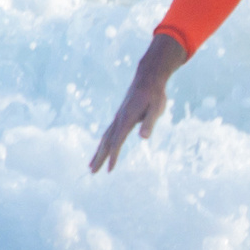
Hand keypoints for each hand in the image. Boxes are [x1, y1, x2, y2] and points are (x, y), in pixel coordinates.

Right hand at [90, 32, 187, 172]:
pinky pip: (109, 132)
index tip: (109, 170)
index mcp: (126, 119)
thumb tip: (144, 138)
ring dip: (98, 152)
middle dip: (99, 158)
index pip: (117, 142)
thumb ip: (149, 123)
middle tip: (92, 173)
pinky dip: (103, 143)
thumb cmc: (155, 94)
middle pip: (106, 142)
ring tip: (91, 165)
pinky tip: (103, 148)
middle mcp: (119, 119)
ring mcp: (118, 117)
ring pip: (105, 137)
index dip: (114, 156)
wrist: (148, 76)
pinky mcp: (120, 115)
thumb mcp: (157, 109)